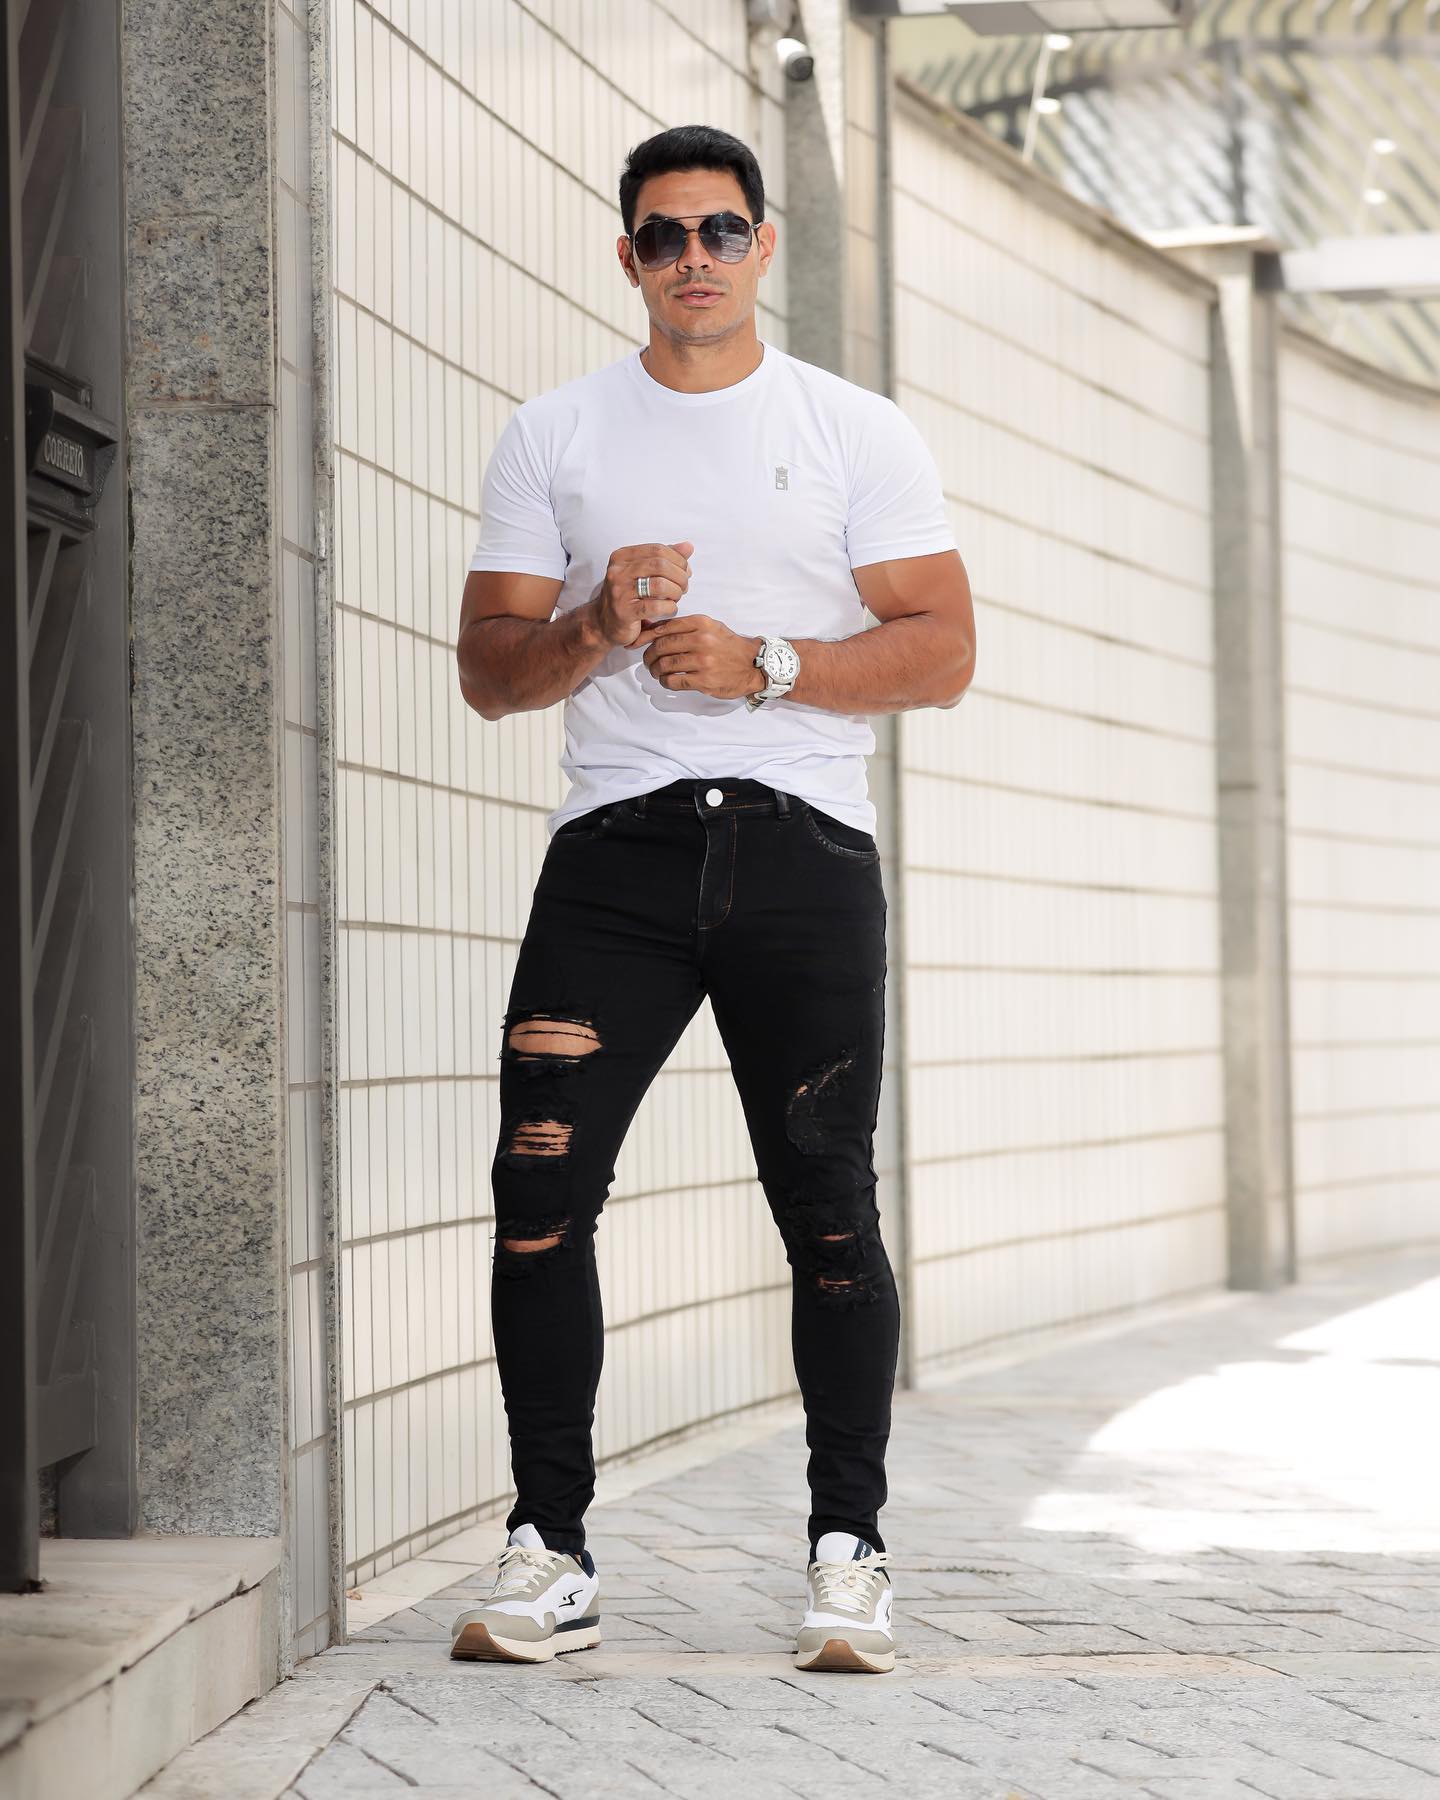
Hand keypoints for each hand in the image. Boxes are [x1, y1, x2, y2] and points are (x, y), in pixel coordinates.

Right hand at [593, 541, 693, 647]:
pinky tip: (670, 609)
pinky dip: (670, 607)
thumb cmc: (626, 596)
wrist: (602, 623)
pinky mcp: (624, 612)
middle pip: (660, 565)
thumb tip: (688, 547)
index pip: (658, 549)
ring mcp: (619, 592)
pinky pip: (656, 606)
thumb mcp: (642, 573)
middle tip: (684, 586)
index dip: (678, 559)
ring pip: (660, 585)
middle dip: (679, 576)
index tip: (685, 571)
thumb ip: (665, 558)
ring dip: (676, 592)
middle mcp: (617, 571)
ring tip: (676, 597)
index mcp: (622, 557)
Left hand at [641, 616, 764, 699]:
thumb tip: (653, 630)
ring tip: (656, 672)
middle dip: (648, 655)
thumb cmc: (728, 646)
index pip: (664, 627)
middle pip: (661, 646)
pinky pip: (674, 681)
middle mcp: (701, 640)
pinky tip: (667, 680)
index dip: (646, 636)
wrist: (753, 665)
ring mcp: (703, 661)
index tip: (637, 643)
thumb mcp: (710, 627)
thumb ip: (685, 627)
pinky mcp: (704, 680)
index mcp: (701, 623)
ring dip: (655, 670)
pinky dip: (665, 682)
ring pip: (665, 665)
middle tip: (648, 661)